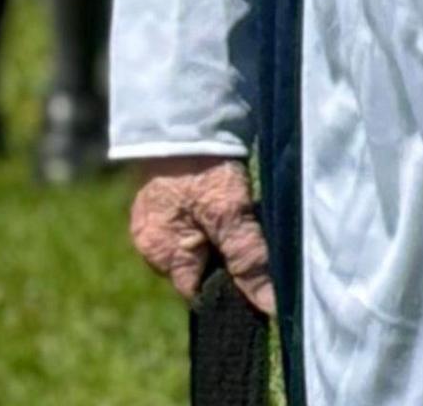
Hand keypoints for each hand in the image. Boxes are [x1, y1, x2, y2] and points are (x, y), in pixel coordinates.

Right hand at [127, 157, 274, 314]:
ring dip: (226, 236)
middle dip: (229, 260)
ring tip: (250, 216)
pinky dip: (219, 216)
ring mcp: (159, 220)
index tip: (260, 281)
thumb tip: (268, 304)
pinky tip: (238, 200)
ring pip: (201, 242)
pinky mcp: (170, 199)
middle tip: (259, 239)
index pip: (199, 292)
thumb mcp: (230, 214)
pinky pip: (197, 220)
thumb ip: (247, 259)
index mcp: (162, 254)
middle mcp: (154, 242)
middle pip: (200, 268)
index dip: (229, 289)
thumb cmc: (203, 168)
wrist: (186, 118)